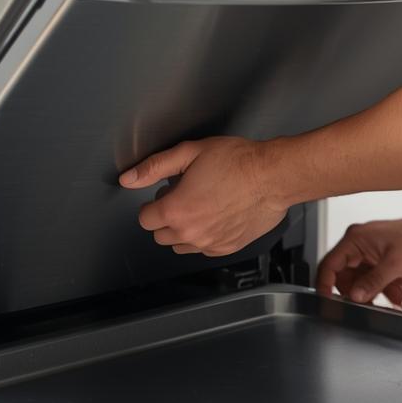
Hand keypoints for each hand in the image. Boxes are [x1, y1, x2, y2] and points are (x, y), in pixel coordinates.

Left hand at [118, 135, 289, 256]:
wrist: (273, 176)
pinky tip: (215, 216)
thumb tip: (128, 179)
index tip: (165, 194)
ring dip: (183, 230)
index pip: (145, 219)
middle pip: (160, 235)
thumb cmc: (238, 162)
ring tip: (200, 206)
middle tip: (183, 196)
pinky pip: (203, 250)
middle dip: (166, 217)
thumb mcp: (189, 153)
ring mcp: (209, 244)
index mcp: (177, 210)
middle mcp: (191, 232)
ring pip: (180, 246)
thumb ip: (154, 167)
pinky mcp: (226, 248)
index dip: (153, 203)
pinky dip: (204, 237)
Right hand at [316, 212, 401, 310]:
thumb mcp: (397, 262)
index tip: (328, 301)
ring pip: (363, 288)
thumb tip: (355, 296)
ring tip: (396, 298)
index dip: (326, 284)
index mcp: (357, 240)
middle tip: (370, 304)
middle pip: (345, 281)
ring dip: (379, 297)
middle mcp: (363, 250)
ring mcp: (375, 261)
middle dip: (359, 295)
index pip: (330, 265)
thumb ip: (373, 281)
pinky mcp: (387, 271)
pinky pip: (380, 290)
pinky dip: (392, 298)